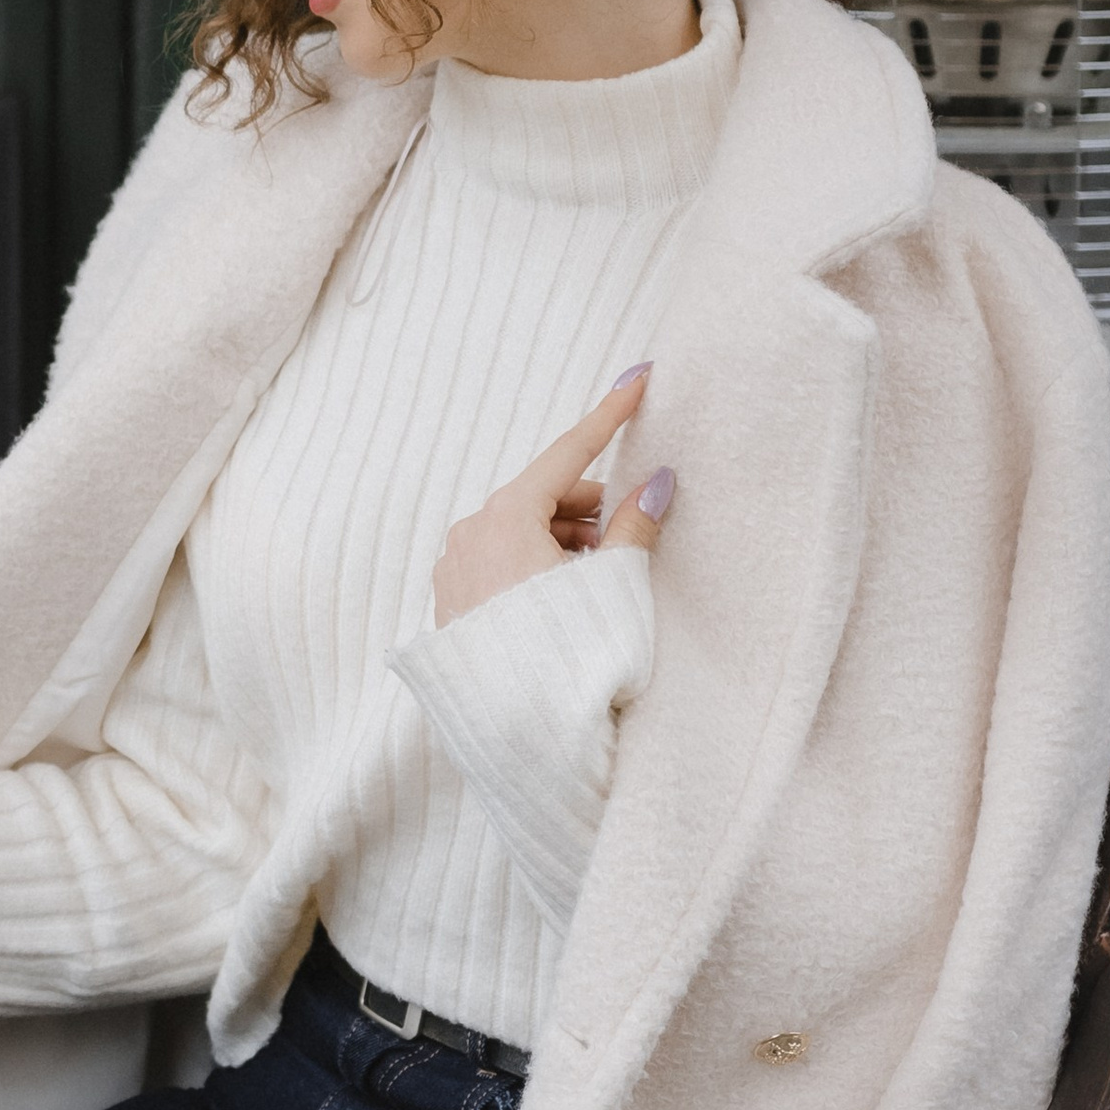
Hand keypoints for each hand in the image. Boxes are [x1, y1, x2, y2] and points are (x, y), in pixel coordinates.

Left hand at [430, 368, 674, 629]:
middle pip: (542, 497)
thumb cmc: (567, 653)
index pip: (568, 453)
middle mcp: (470, 534)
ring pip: (521, 533)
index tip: (637, 378)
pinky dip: (537, 567)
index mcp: (505, 517)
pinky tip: (567, 599)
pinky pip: (500, 566)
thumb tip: (657, 484)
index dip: (608, 417)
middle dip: (589, 508)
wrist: (519, 732)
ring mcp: (455, 571)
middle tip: (629, 533)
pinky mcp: (452, 606)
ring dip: (564, 542)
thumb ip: (634, 529)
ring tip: (601, 580)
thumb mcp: (613, 584)